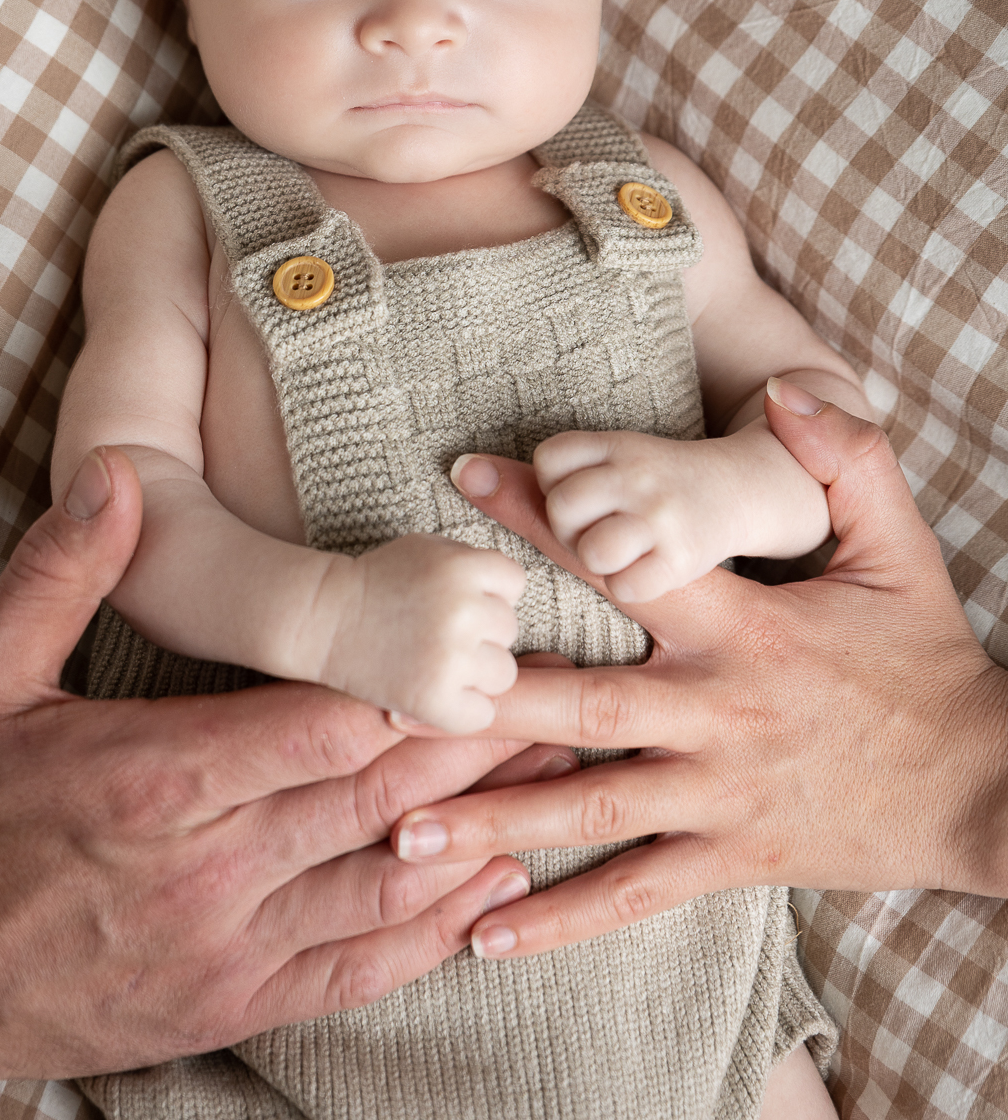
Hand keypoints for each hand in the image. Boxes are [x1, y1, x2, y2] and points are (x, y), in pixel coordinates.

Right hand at [0, 450, 531, 1118]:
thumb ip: (58, 572)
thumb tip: (117, 473)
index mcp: (160, 779)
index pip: (327, 724)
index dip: (419, 685)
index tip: (488, 641)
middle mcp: (212, 869)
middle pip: (378, 796)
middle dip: (474, 744)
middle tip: (557, 696)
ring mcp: (230, 948)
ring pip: (387, 884)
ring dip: (479, 831)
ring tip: (554, 778)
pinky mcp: (234, 1003)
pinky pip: (356, 971)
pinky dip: (432, 933)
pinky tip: (487, 894)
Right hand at [324, 534, 525, 734]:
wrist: (326, 618)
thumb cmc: (382, 580)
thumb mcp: (431, 549)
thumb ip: (478, 565)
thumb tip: (523, 595)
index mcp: (463, 567)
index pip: (515, 583)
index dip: (488, 592)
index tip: (455, 598)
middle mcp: (462, 610)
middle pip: (509, 630)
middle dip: (481, 633)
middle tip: (438, 632)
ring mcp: (450, 658)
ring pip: (504, 675)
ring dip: (478, 673)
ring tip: (439, 662)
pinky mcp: (435, 701)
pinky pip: (482, 715)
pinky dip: (462, 710)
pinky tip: (436, 693)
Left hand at [393, 392, 1007, 959]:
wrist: (981, 785)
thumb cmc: (928, 661)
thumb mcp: (898, 547)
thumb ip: (846, 460)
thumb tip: (788, 392)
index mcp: (742, 627)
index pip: (625, 564)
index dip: (543, 519)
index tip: (466, 479)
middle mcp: (714, 710)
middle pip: (577, 701)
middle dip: (480, 692)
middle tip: (386, 695)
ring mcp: (717, 794)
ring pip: (587, 807)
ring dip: (490, 821)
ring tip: (398, 833)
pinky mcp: (729, 860)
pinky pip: (634, 894)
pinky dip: (560, 922)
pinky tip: (486, 940)